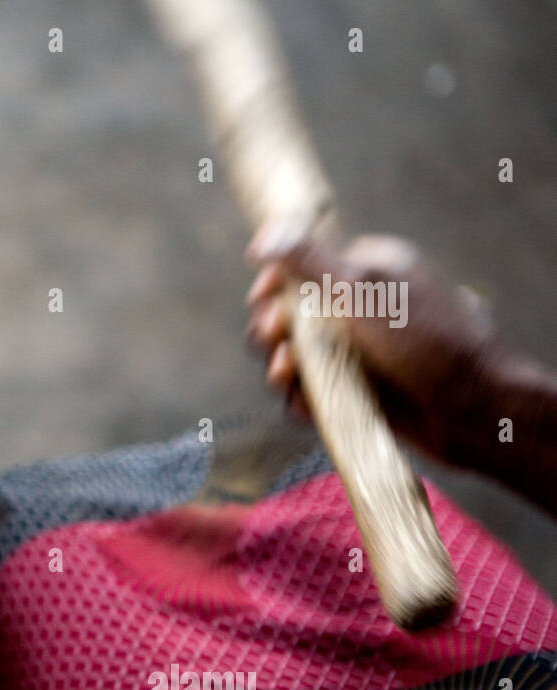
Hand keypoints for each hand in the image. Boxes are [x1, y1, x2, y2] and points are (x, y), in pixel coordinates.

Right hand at [244, 226, 503, 467]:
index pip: (299, 269)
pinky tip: (305, 403)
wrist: (472, 407)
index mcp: (364, 273)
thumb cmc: (426, 339)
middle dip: (271, 328)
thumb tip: (262, 238)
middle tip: (275, 337)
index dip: (273, 283)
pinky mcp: (352, 396)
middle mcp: (356, 312)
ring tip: (285, 373)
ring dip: (279, 366)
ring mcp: (354, 355)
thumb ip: (309, 260)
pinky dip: (300, 401)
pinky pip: (309, 397)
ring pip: (293, 360)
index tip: (262, 297)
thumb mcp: (364, 287)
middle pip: (287, 316)